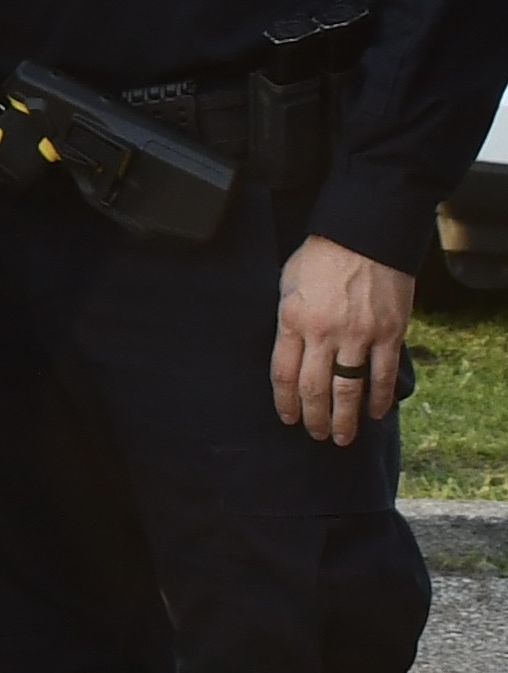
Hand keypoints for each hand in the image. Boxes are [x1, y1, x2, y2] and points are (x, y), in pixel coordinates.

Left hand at [271, 233, 409, 449]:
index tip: (288, 418)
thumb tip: (290, 351)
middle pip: (315, 389)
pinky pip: (382, 374)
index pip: (283, 374)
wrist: (364, 236)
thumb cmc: (320, 257)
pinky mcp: (389, 333)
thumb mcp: (288, 285)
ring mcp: (359, 335)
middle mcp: (324, 333)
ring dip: (345, 418)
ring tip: (342, 437)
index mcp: (292, 320)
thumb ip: (289, 320)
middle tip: (317, 435)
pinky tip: (374, 413)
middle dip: (315, 418)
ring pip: (349, 389)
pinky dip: (378, 398)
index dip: (286, 402)